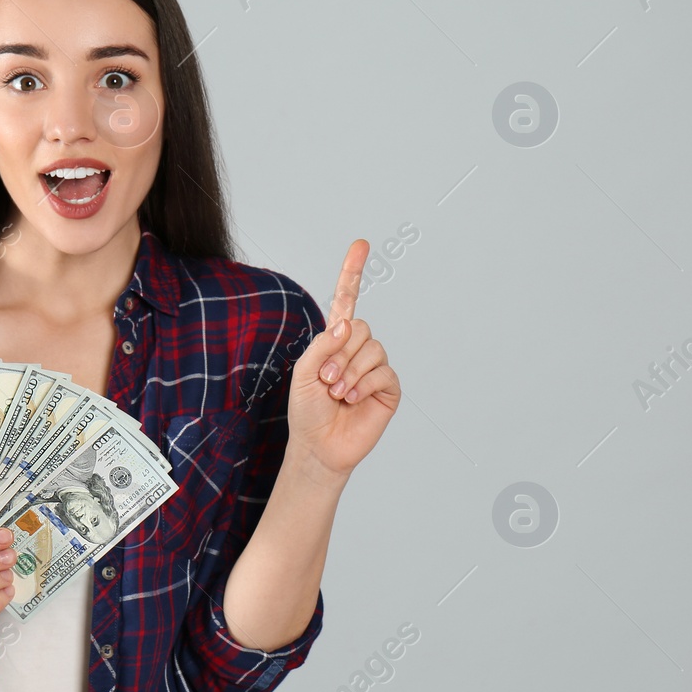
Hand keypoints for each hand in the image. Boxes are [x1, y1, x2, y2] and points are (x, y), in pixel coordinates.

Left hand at [287, 239, 400, 481]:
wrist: (318, 446)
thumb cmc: (307, 410)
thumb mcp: (302, 372)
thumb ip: (321, 344)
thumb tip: (347, 324)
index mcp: (335, 340)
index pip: (347, 300)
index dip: (353, 273)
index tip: (360, 245)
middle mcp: (357, 349)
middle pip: (359, 328)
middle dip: (339, 353)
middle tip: (325, 379)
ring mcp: (375, 368)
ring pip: (372, 349)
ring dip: (350, 372)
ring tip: (336, 393)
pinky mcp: (388, 388)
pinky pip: (383, 371)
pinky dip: (364, 384)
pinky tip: (352, 399)